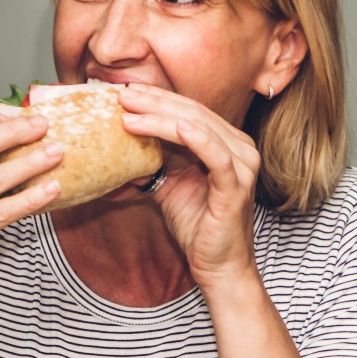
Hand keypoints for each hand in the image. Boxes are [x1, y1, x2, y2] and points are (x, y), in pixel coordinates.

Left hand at [115, 83, 261, 289]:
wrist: (217, 266)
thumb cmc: (196, 225)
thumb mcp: (168, 184)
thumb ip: (152, 161)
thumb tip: (115, 145)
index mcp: (224, 143)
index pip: (188, 110)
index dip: (156, 99)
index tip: (124, 91)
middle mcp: (238, 148)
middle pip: (192, 113)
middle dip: (154, 102)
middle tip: (121, 94)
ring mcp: (241, 165)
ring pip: (199, 128)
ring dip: (161, 117)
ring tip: (129, 112)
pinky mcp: (236, 186)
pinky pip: (216, 156)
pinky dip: (195, 138)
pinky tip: (175, 126)